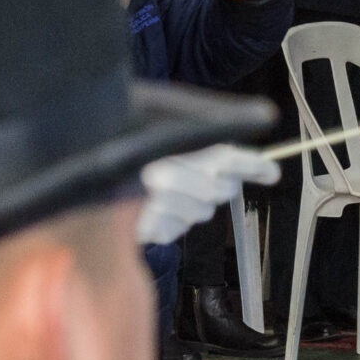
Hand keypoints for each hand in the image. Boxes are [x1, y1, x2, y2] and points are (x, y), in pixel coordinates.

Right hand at [138, 142, 283, 244]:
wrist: (88, 171)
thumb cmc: (131, 148)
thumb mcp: (164, 128)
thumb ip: (209, 140)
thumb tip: (265, 156)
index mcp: (168, 144)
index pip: (226, 157)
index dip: (254, 165)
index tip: (272, 172)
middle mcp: (160, 175)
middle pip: (220, 189)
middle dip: (220, 185)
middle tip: (202, 177)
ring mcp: (150, 206)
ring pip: (202, 212)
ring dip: (194, 204)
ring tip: (169, 192)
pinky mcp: (143, 229)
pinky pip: (177, 231)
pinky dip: (171, 222)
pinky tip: (154, 207)